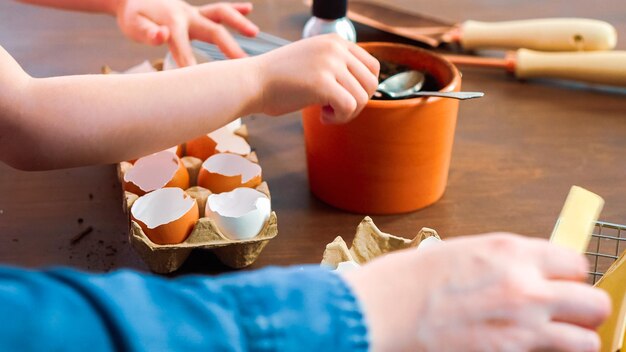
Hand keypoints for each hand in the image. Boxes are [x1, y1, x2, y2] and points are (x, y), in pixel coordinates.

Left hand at [114, 0, 258, 66]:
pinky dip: (235, 8)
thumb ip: (147, 32)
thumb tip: (161, 36)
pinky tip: (249, 8)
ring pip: (220, 13)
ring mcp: (194, 12)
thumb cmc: (133, 16)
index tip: (202, 85)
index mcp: (172, 21)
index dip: (189, 64)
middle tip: (243, 65)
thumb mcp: (133, 25)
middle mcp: (187, 14)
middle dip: (228, 47)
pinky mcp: (197, 13)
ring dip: (238, 22)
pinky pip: (218, 9)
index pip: (183, 46)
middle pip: (212, 30)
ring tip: (254, 33)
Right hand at [252, 34, 379, 123]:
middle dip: (357, 103)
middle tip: (335, 109)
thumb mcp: (313, 61)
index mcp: (335, 41)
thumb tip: (365, 89)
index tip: (342, 97)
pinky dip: (340, 118)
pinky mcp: (322, 83)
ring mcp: (329, 64)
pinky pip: (349, 107)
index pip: (372, 67)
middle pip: (371, 83)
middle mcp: (335, 48)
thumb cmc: (279, 79)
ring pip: (362, 98)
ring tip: (326, 113)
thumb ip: (338, 66)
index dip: (362, 89)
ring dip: (347, 113)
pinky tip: (323, 117)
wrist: (252, 82)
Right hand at [343, 233, 610, 351]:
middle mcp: (525, 286)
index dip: (569, 275)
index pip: (576, 263)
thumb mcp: (462, 252)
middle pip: (593, 303)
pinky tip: (526, 348)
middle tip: (565, 313)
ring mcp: (521, 327)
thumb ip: (503, 261)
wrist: (379, 311)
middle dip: (583, 309)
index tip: (559, 282)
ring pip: (586, 341)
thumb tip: (528, 271)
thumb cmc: (408, 280)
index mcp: (511, 251)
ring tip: (553, 338)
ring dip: (573, 339)